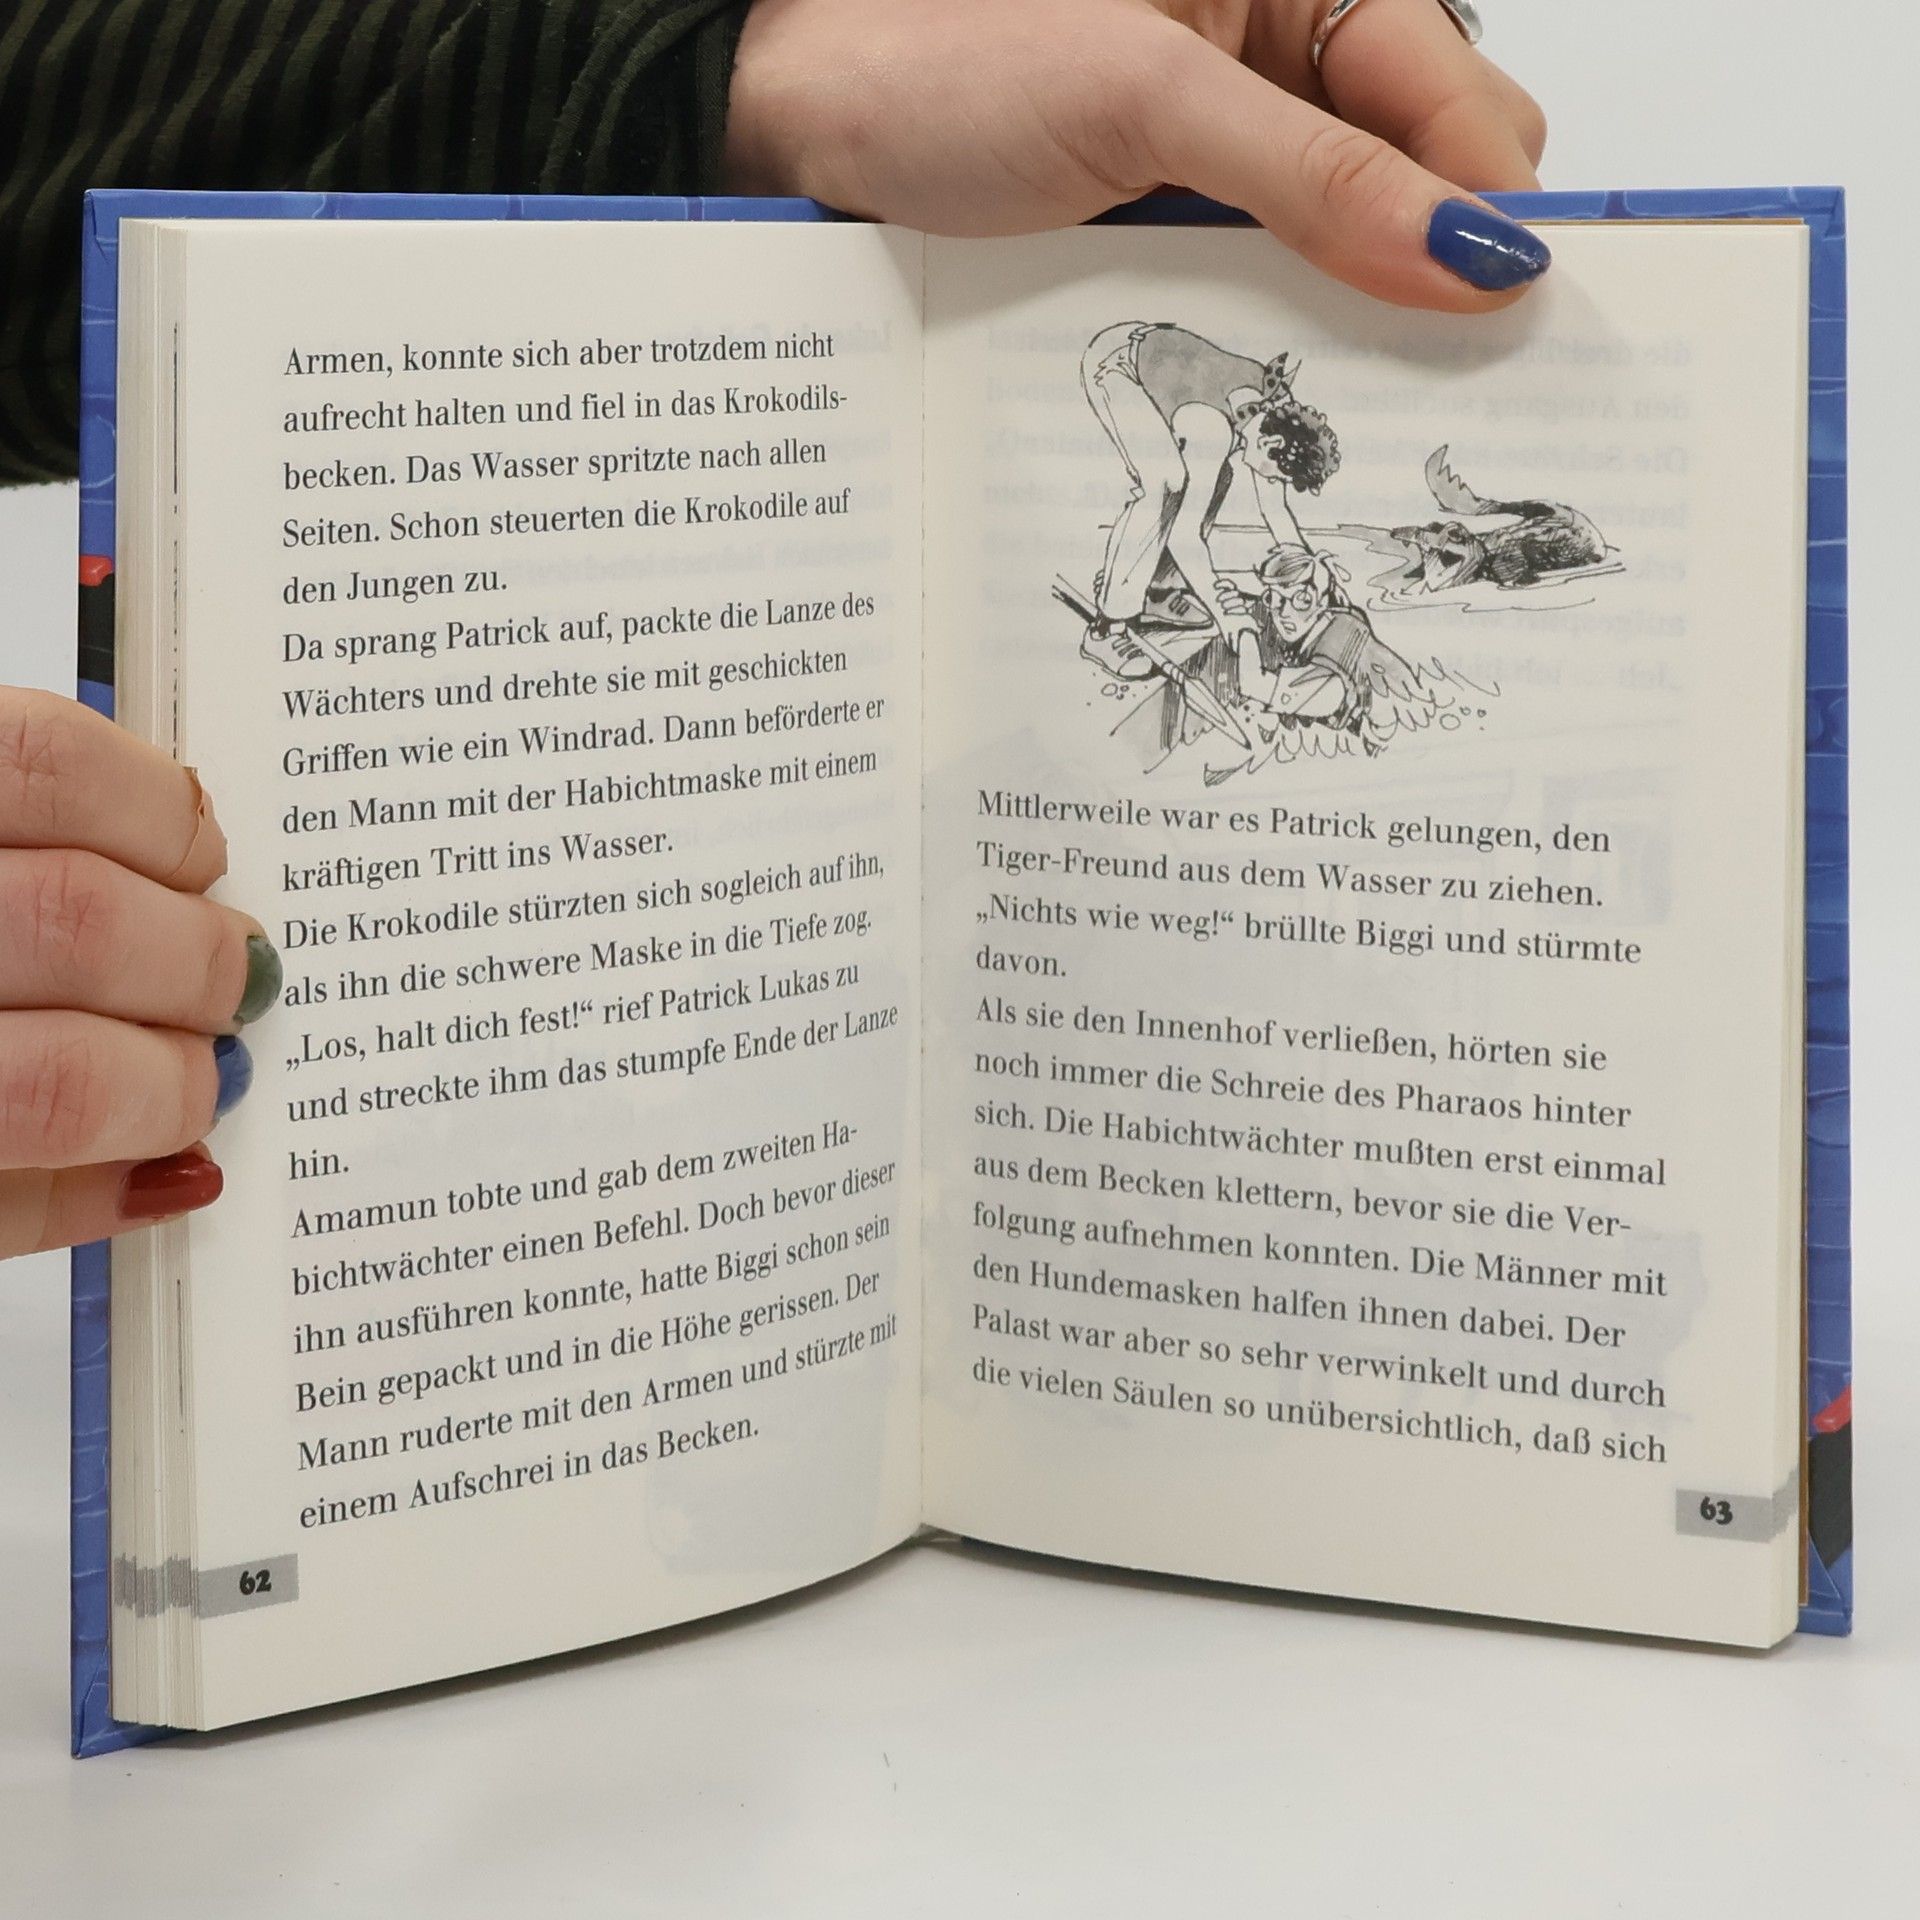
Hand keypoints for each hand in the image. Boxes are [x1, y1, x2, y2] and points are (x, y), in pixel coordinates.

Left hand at [0, 689, 277, 1258]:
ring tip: (198, 898)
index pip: (48, 1086)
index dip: (152, 1097)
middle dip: (192, 975)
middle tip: (226, 1000)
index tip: (192, 1107)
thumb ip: (20, 1204)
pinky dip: (126, 778)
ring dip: (171, 854)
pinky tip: (157, 827)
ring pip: (54, 778)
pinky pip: (39, 728)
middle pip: (78, 923)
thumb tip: (178, 1175)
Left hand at [728, 0, 1549, 309]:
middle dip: (1430, 261)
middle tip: (1428, 358)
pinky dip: (1279, 336)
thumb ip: (1314, 175)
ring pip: (1351, 247)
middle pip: (1421, 174)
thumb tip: (1468, 251)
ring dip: (1354, 315)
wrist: (812, 124)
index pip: (1452, 88)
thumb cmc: (944, 60)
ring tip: (1348, 380)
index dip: (1485, 196)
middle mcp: (1280, 59)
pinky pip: (1269, 289)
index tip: (1505, 306)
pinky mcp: (1181, 226)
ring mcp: (1231, 151)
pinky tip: (1272, 375)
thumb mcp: (1145, 101)